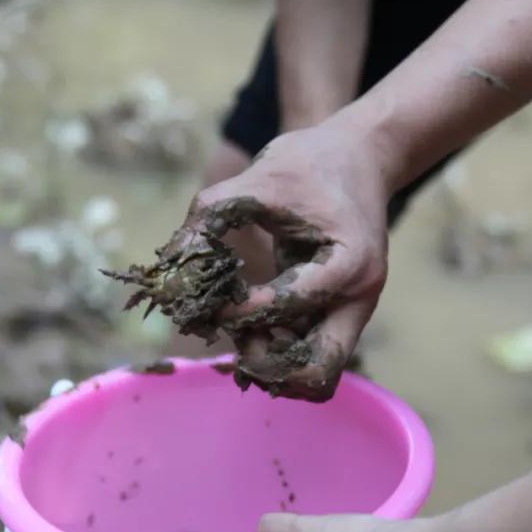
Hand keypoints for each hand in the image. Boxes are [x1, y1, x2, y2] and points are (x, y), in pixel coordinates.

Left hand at [186, 122, 392, 400]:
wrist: (359, 157)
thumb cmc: (312, 164)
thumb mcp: (260, 177)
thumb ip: (212, 213)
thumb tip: (172, 261)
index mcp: (348, 264)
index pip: (293, 305)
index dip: (242, 309)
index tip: (211, 299)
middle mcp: (358, 298)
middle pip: (320, 371)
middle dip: (269, 367)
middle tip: (235, 341)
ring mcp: (351, 311)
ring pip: (316, 374)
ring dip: (272, 366)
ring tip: (239, 334)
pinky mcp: (338, 314)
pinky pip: (308, 354)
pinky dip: (277, 353)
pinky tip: (246, 326)